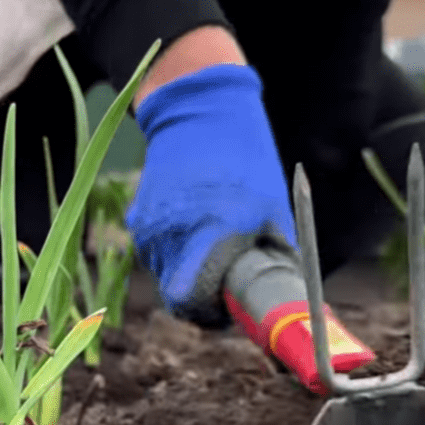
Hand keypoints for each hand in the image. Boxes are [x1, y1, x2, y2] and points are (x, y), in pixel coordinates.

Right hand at [125, 63, 298, 327]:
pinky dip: (174, 252)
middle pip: (179, 297)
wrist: (197, 110)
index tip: (231, 309)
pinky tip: (193, 225)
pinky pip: (156, 254)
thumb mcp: (273, 209)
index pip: (196, 303)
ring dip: (188, 274)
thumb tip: (286, 300)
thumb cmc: (246, 158)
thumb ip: (274, 257)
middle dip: (204, 297)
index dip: (215, 314)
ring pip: (167, 277)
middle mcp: (173, 234)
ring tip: (211, 245)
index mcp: (212, 232)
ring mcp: (150, 227)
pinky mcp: (138, 218)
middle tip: (227, 281)